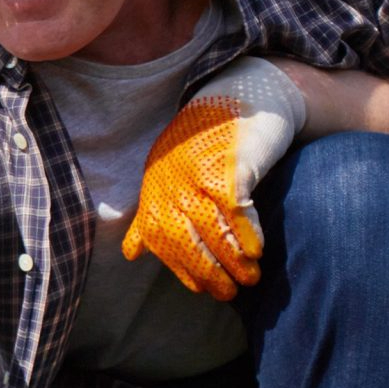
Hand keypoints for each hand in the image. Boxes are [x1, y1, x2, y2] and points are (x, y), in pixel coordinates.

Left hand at [121, 57, 306, 299]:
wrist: (242, 95)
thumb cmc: (207, 144)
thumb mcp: (169, 176)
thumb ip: (152, 214)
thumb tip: (132, 254)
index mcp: (154, 187)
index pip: (160, 239)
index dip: (181, 268)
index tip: (201, 288)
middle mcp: (170, 181)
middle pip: (184, 240)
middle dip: (207, 271)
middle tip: (229, 292)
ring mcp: (197, 172)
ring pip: (210, 229)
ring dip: (231, 260)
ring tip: (250, 277)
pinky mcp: (227, 164)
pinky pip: (234, 208)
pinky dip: (245, 233)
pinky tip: (256, 251)